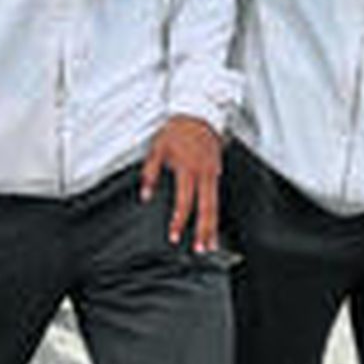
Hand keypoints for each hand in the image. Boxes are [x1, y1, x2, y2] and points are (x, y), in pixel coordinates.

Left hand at [138, 115, 222, 252]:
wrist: (198, 114)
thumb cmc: (177, 130)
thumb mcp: (157, 148)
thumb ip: (150, 172)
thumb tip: (145, 194)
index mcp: (189, 169)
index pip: (185, 201)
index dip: (179, 221)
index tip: (174, 236)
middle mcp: (205, 173)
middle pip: (207, 208)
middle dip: (204, 231)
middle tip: (201, 249)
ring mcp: (214, 173)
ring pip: (216, 205)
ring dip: (213, 226)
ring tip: (212, 244)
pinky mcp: (218, 171)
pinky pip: (218, 196)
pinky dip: (216, 212)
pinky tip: (213, 223)